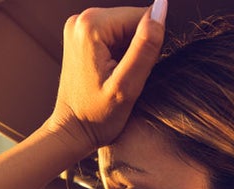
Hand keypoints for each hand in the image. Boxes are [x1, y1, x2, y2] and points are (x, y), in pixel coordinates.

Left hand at [45, 0, 166, 151]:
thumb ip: (146, 46)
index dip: (147, 46)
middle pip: (133, 20)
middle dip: (137, 47)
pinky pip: (114, 34)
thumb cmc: (97, 116)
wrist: (72, 131)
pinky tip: (110, 73)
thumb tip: (161, 8)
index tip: (132, 71)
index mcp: (91, 26)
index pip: (142, 17)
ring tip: (116, 76)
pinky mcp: (81, 35)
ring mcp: (78, 26)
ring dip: (129, 51)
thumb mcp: (128, 85)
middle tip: (124, 77)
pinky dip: (119, 53)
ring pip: (126, 28)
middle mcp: (81, 19)